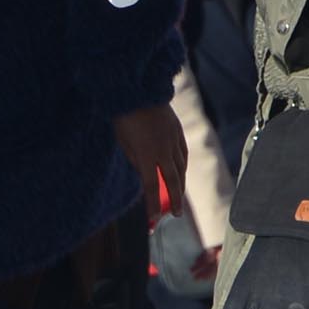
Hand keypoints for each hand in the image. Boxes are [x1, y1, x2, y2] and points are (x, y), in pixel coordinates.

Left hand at [114, 101, 187, 221]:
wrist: (139, 90)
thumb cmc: (125, 118)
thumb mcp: (125, 143)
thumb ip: (136, 161)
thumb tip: (145, 175)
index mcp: (147, 155)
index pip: (152, 186)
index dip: (153, 204)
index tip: (154, 218)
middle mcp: (164, 150)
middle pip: (173, 181)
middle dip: (174, 200)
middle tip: (176, 215)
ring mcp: (174, 140)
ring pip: (181, 167)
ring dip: (180, 184)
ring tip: (178, 195)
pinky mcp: (178, 131)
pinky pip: (183, 153)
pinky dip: (183, 165)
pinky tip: (181, 171)